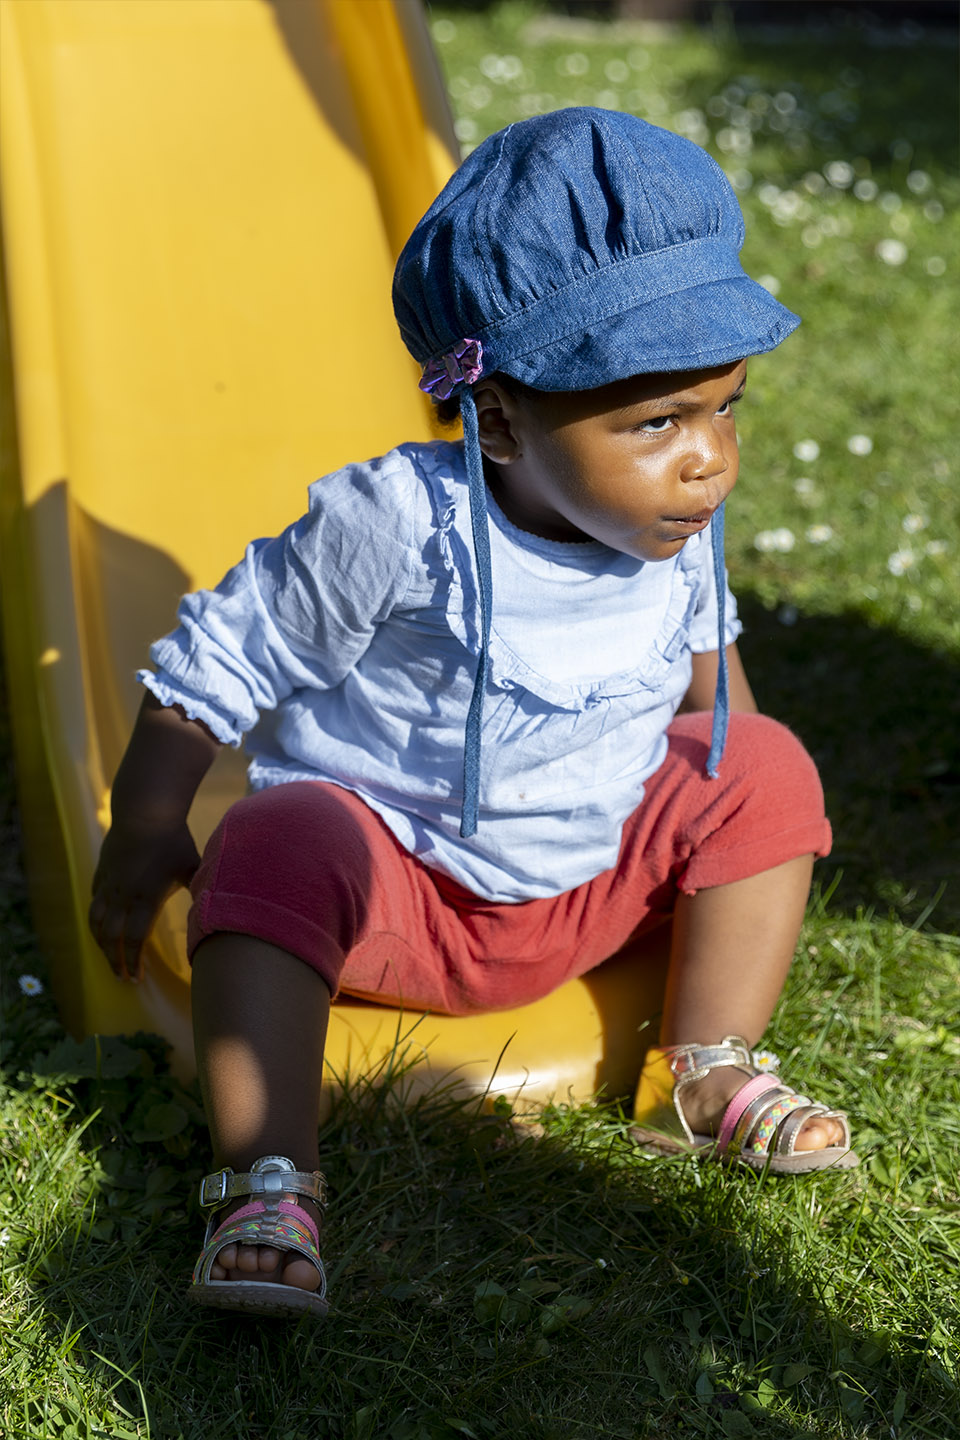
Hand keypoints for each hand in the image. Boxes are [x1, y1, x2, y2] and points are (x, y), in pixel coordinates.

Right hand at [89, 819, 201, 982]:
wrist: (145, 811)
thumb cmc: (173, 840)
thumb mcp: (191, 868)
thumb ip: (201, 891)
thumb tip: (219, 914)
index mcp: (145, 899)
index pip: (134, 940)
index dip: (133, 961)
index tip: (136, 978)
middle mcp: (122, 896)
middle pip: (111, 937)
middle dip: (114, 960)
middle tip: (120, 976)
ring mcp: (108, 883)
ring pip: (96, 921)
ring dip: (100, 943)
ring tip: (107, 956)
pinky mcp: (102, 871)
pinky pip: (94, 899)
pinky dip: (95, 916)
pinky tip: (100, 922)